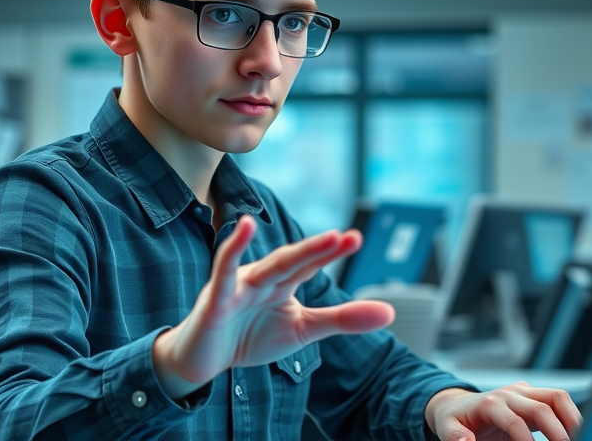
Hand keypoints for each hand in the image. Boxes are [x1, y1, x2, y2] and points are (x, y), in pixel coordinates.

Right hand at [152, 215, 394, 397]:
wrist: (202, 362)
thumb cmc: (250, 337)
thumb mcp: (304, 330)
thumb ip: (342, 319)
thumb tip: (389, 312)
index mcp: (283, 283)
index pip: (311, 265)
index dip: (332, 253)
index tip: (357, 238)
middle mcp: (263, 278)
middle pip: (293, 261)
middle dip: (318, 250)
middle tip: (345, 237)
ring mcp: (239, 285)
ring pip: (269, 266)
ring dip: (293, 253)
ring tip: (315, 238)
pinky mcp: (215, 298)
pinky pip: (224, 270)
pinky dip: (233, 249)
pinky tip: (242, 228)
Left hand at [424, 384, 581, 440]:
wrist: (456, 404)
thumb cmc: (455, 420)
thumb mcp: (447, 429)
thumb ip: (455, 437)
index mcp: (490, 403)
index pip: (515, 422)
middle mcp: (509, 393)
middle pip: (542, 406)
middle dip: (558, 432)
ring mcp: (522, 391)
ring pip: (556, 396)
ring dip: (572, 418)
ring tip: (580, 438)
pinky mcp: (532, 394)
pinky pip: (558, 399)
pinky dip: (570, 415)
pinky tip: (575, 432)